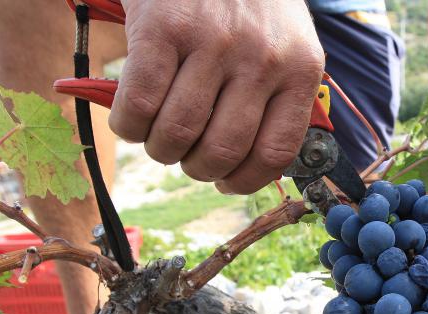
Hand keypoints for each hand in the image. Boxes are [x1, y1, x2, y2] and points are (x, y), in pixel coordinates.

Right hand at [110, 0, 324, 193]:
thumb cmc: (250, 1)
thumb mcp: (286, 43)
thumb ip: (277, 97)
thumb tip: (246, 164)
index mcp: (299, 69)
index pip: (275, 153)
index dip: (244, 181)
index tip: (225, 181)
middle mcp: (261, 59)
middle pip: (222, 151)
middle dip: (197, 169)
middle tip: (186, 155)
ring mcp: (213, 43)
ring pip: (178, 134)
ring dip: (160, 149)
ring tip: (157, 136)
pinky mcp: (163, 28)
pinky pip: (140, 104)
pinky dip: (128, 125)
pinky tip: (130, 119)